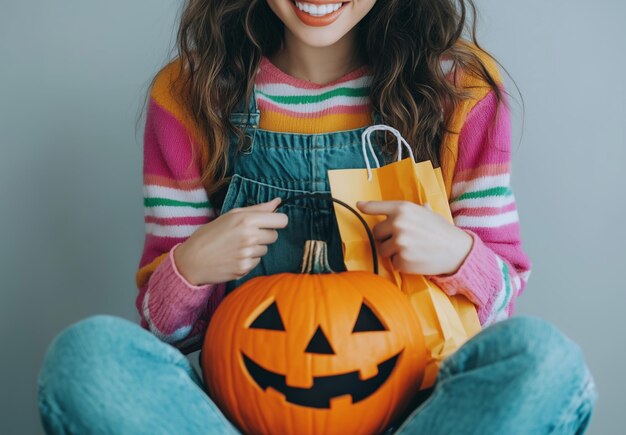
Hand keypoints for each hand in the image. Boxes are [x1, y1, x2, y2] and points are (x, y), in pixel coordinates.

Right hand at [174, 197, 287, 284]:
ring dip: (256, 248)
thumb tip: (278, 202)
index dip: (277, 221)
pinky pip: (257, 261)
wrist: (192, 260)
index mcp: (246, 220)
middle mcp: (250, 237)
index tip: (270, 222)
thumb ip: (257, 209)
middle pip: (274, 235)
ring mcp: (248, 254)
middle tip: (245, 234)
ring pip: (265, 249)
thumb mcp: (231, 215)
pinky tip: (234, 256)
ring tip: (237, 246)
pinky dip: (249, 259)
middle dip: (264, 234)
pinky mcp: (245, 268)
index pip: (281, 220)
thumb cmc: (210, 234)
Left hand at [356, 200, 472, 275]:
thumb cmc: (441, 231)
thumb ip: (413, 210)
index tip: (359, 206)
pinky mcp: (400, 260)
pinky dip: (401, 263)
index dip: (367, 207)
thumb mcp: (427, 213)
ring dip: (392, 251)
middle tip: (402, 239)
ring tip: (411, 249)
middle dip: (385, 237)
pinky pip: (392, 262)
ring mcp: (398, 242)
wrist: (456, 250)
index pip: (377, 207)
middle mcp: (398, 223)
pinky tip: (415, 259)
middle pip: (376, 232)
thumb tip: (421, 205)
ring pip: (382, 249)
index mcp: (403, 208)